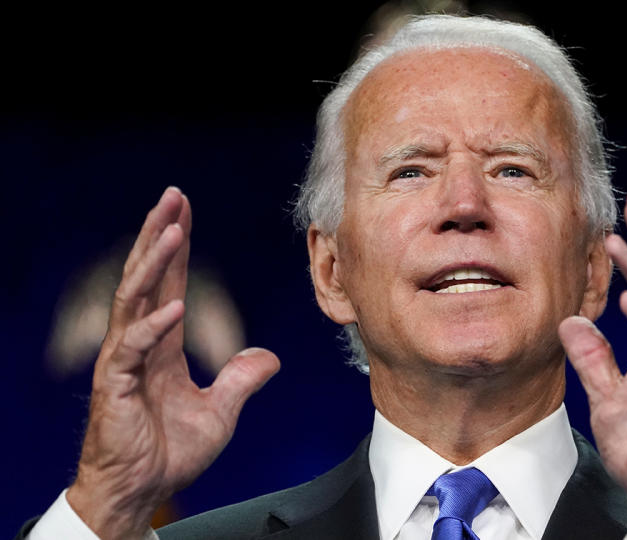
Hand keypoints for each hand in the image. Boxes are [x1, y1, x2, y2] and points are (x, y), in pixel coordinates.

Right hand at [66, 187, 280, 539]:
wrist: (141, 493)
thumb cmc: (169, 453)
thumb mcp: (220, 411)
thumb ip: (241, 380)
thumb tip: (269, 357)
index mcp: (160, 344)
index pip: (168, 282)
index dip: (176, 246)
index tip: (184, 210)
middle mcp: (138, 343)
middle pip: (146, 277)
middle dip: (159, 235)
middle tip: (172, 196)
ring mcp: (122, 362)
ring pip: (134, 300)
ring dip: (154, 265)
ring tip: (174, 231)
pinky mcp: (113, 386)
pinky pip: (131, 348)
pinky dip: (152, 326)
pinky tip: (173, 306)